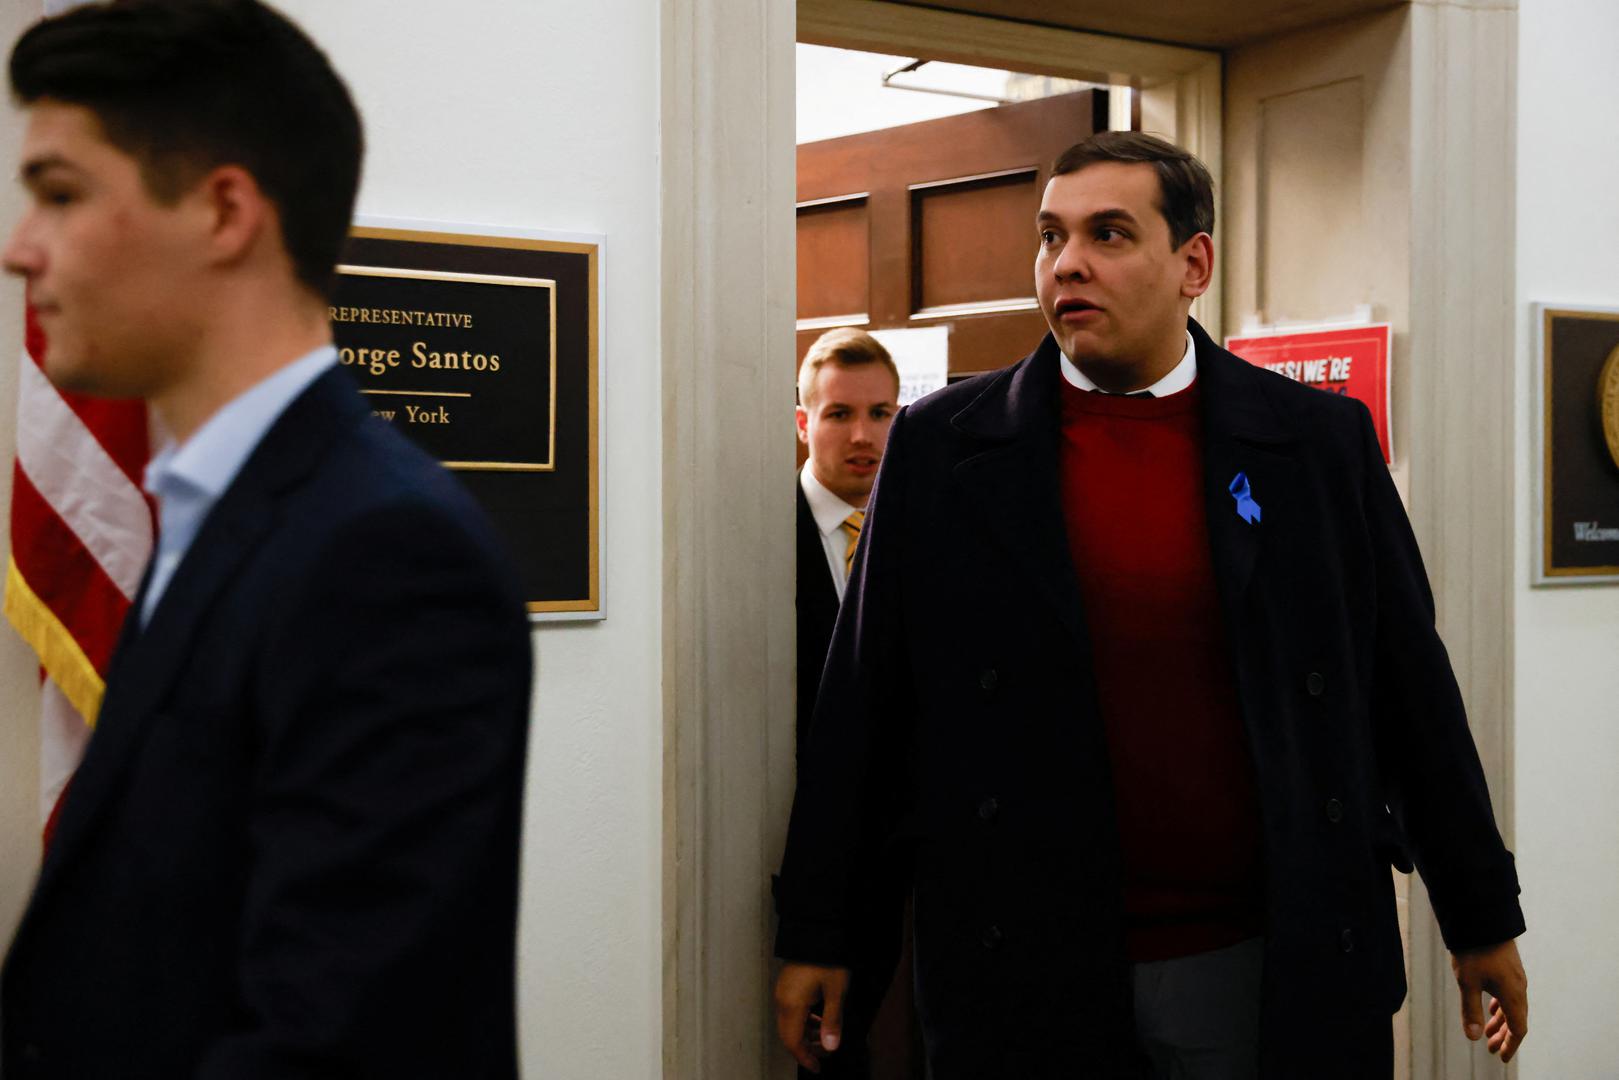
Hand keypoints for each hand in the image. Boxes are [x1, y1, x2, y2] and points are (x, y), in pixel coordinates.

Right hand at [774, 962, 850, 1072]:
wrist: (817, 931)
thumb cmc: (827, 959)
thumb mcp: (835, 991)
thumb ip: (832, 1021)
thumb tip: (830, 1047)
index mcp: (791, 1005)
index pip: (793, 1041)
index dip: (805, 1058)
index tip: (817, 1068)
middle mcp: (782, 1001)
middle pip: (789, 1035)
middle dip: (807, 1048)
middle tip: (826, 1054)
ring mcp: (782, 993)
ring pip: (790, 1024)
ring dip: (807, 1034)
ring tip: (826, 1036)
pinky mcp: (786, 986)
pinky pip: (791, 1012)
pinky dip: (804, 1022)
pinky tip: (819, 1020)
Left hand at [1451, 939, 1527, 1061]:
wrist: (1481, 917)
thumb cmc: (1474, 950)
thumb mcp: (1467, 982)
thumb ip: (1470, 1010)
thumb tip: (1472, 1038)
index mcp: (1513, 994)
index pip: (1518, 1028)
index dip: (1511, 1045)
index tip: (1501, 1057)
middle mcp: (1519, 987)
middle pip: (1517, 1019)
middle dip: (1504, 1036)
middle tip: (1491, 1048)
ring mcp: (1515, 976)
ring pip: (1513, 1006)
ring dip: (1501, 1021)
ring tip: (1487, 1032)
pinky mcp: (1509, 967)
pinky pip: (1509, 993)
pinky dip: (1501, 1006)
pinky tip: (1490, 1008)